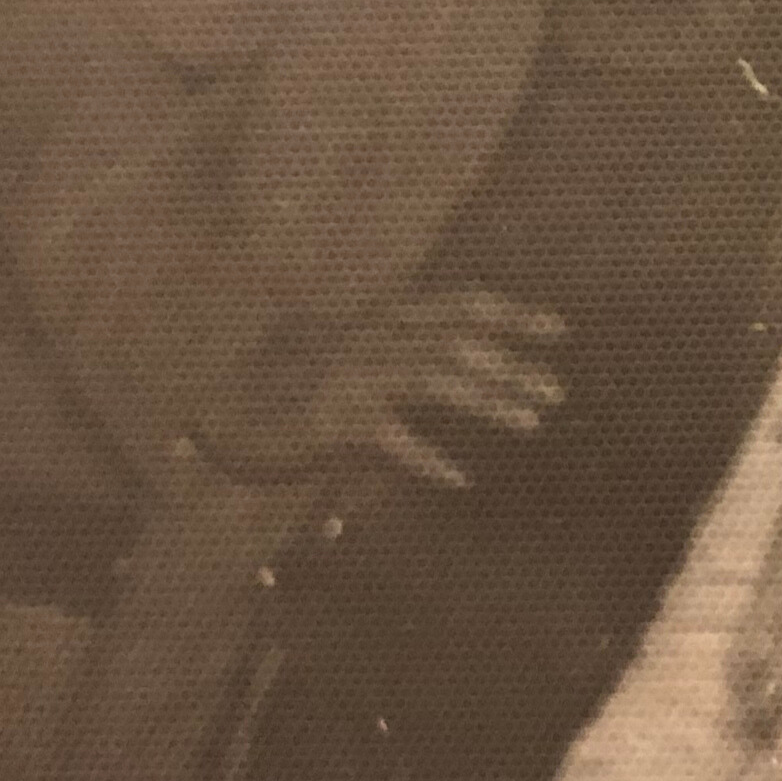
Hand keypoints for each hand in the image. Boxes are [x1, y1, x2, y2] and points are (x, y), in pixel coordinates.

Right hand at [210, 286, 569, 490]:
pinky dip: (426, 458)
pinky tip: (458, 477)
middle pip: (456, 341)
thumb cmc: (300, 385)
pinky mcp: (327, 418)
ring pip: (434, 378)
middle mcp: (367, 335)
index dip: (511, 313)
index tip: (561, 329)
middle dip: (511, 366)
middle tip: (557, 392)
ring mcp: (347, 374)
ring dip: (488, 401)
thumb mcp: (361, 356)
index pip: (457, 302)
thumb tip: (487, 362)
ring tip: (531, 423)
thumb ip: (413, 354)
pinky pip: (390, 437)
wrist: (220, 410)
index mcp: (379, 315)